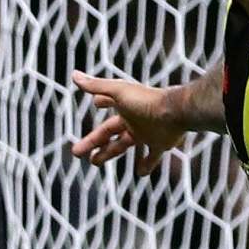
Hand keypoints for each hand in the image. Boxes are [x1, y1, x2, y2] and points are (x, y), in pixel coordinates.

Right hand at [69, 70, 184, 176]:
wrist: (175, 112)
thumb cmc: (146, 100)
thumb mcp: (118, 91)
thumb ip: (96, 85)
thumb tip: (74, 75)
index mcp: (125, 107)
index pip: (108, 103)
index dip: (101, 101)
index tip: (95, 103)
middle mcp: (135, 120)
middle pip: (109, 133)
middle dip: (93, 141)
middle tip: (77, 152)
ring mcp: (147, 133)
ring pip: (123, 145)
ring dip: (109, 153)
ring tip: (95, 162)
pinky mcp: (160, 144)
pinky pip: (152, 157)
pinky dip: (146, 165)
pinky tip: (139, 173)